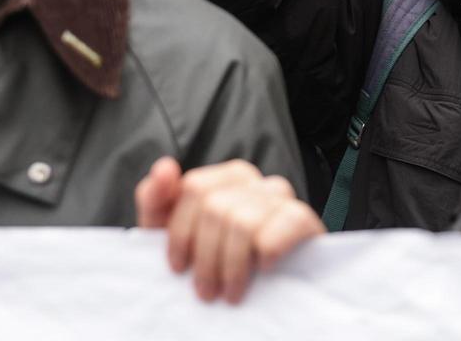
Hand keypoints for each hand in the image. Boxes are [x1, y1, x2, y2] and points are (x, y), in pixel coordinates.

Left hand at [135, 157, 322, 303]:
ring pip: (244, 222)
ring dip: (233, 266)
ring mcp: (280, 197)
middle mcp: (253, 180)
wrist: (260, 291)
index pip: (195, 188)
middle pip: (217, 208)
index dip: (181, 233)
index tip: (178, 267)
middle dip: (206, 258)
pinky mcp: (304, 219)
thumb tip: (165, 167)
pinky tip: (264, 268)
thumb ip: (156, 199)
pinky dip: (270, 250)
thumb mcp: (168, 234)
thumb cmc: (211, 259)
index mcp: (223, 178)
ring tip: (230, 292)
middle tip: (206, 292)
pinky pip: (286, 222)